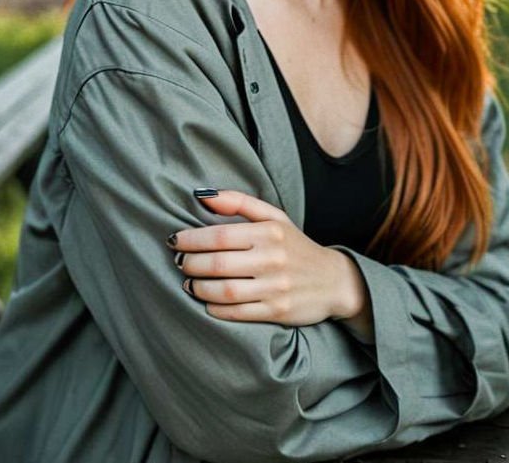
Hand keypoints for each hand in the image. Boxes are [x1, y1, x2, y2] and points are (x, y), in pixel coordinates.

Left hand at [166, 189, 368, 326]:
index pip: (220, 235)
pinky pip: (237, 313)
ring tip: (189, 283)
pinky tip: (207, 302)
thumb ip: (239, 203)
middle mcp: (272, 258)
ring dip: (199, 288)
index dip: (191, 239)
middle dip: (190, 264)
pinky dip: (216, 308)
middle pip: (218, 263)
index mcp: (269, 232)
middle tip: (179, 262)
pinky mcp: (277, 312)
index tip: (174, 241)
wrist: (334, 281)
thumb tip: (202, 195)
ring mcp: (275, 287)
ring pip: (224, 290)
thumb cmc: (296, 245)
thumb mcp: (274, 217)